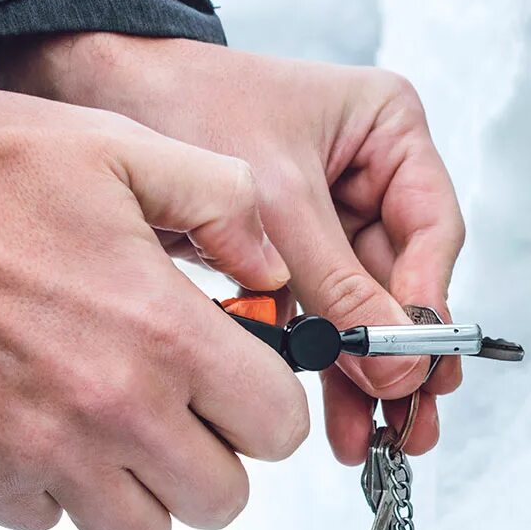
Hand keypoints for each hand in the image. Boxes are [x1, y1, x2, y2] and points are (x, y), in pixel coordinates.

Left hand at [0, 34, 465, 463]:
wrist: (98, 91)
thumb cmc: (188, 104)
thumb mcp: (276, 198)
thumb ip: (339, 284)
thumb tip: (396, 361)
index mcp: (389, 132)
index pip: (432, 228)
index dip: (425, 299)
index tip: (411, 358)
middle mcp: (371, 177)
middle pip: (404, 280)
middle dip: (401, 355)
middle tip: (409, 422)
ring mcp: (334, 219)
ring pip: (366, 310)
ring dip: (369, 374)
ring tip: (376, 437)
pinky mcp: (295, 255)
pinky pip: (323, 319)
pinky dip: (327, 367)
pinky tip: (341, 417)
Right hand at [0, 88, 308, 529]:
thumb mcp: (123, 150)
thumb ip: (222, 203)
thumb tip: (271, 267)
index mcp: (166, 333)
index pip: (277, 427)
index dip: (270, 406)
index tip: (246, 384)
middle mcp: (115, 408)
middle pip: (222, 498)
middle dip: (218, 456)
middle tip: (190, 410)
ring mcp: (44, 451)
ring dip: (146, 490)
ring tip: (123, 431)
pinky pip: (49, 521)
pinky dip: (58, 490)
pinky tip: (48, 428)